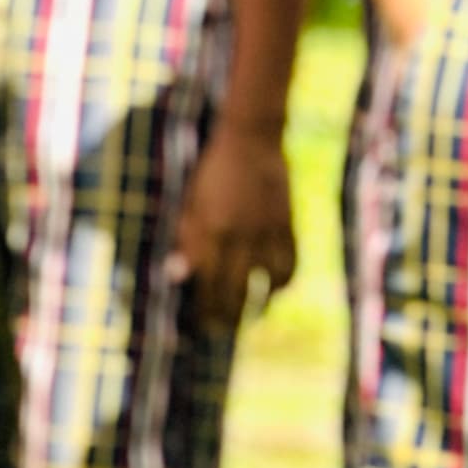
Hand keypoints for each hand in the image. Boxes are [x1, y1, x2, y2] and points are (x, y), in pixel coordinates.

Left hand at [169, 120, 297, 329]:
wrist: (251, 137)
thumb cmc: (212, 172)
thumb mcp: (190, 204)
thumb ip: (186, 241)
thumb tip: (177, 278)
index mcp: (210, 235)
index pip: (206, 287)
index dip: (205, 312)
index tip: (203, 327)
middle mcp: (239, 238)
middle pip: (236, 293)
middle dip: (228, 318)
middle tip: (223, 330)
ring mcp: (266, 231)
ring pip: (267, 284)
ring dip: (260, 306)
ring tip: (254, 316)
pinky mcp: (287, 222)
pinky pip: (290, 262)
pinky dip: (284, 282)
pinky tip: (276, 289)